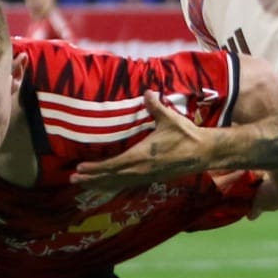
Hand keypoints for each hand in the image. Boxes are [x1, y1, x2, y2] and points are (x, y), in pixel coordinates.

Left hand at [71, 90, 215, 190]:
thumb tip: (148, 92)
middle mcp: (141, 170)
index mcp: (142, 156)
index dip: (95, 168)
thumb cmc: (185, 135)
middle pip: (111, 177)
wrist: (203, 152)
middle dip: (92, 179)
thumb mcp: (169, 119)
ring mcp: (147, 176)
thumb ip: (155, 106)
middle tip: (73, 180)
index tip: (80, 169)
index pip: (113, 165)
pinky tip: (106, 185)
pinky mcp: (152, 178)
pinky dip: (114, 184)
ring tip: (84, 184)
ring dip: (100, 184)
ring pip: (118, 183)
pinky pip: (128, 184)